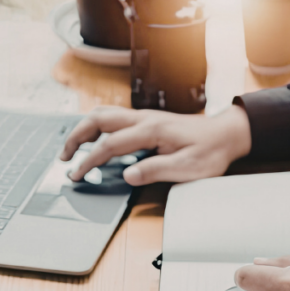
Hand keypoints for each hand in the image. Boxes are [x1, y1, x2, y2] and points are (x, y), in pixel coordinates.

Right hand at [58, 105, 251, 185]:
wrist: (226, 134)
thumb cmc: (210, 152)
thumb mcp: (187, 169)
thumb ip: (155, 170)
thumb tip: (127, 175)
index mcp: (151, 131)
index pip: (110, 145)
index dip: (90, 161)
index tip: (77, 175)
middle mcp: (144, 119)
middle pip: (98, 120)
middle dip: (76, 137)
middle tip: (64, 157)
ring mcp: (144, 117)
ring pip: (104, 115)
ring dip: (84, 129)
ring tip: (73, 148)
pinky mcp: (147, 120)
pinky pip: (114, 118)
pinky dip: (97, 126)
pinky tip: (95, 139)